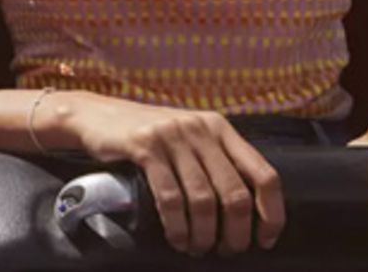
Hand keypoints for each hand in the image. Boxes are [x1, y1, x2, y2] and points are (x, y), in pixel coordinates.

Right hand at [63, 96, 283, 255]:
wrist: (96, 115)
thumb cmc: (148, 136)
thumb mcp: (188, 137)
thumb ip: (215, 162)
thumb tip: (246, 213)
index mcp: (220, 128)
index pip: (264, 174)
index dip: (272, 213)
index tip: (266, 239)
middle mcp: (201, 129)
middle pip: (235, 194)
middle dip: (235, 233)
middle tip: (226, 251)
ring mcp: (173, 136)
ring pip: (204, 200)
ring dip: (204, 235)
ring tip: (198, 249)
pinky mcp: (145, 146)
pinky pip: (171, 197)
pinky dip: (178, 226)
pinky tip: (177, 239)